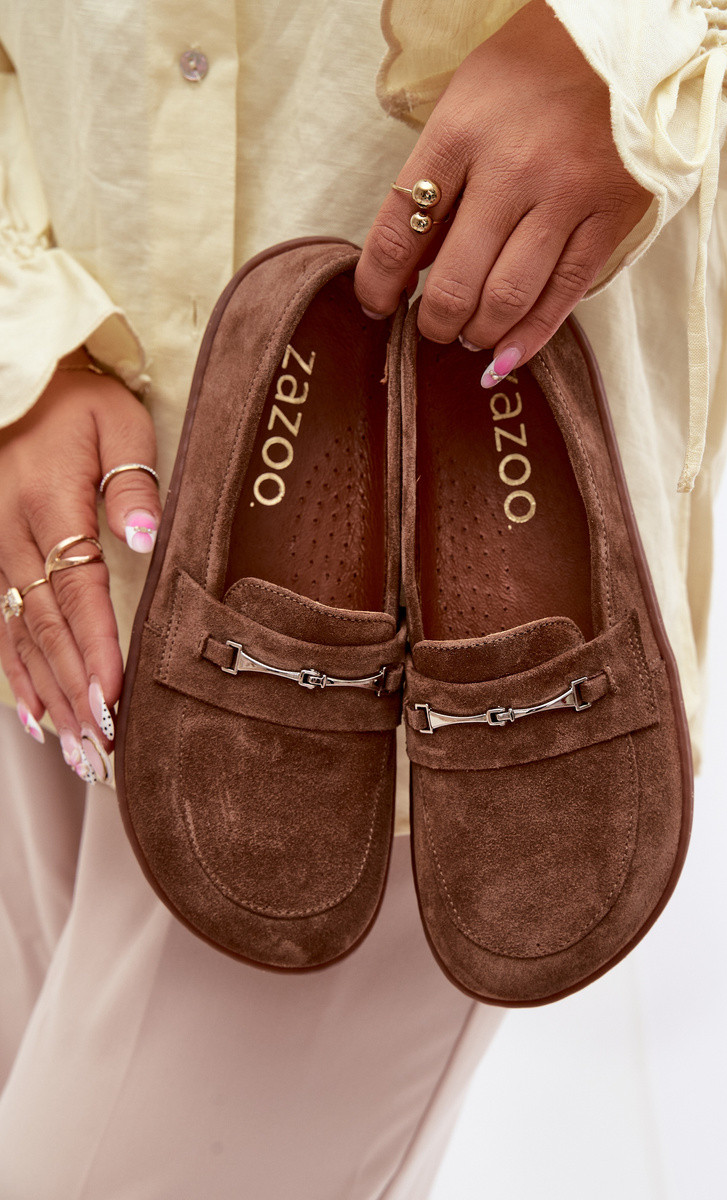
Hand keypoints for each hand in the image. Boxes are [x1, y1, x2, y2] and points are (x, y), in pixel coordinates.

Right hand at [0, 360, 160, 779]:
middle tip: (105, 748)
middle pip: (48, 630)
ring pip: (22, 639)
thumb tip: (147, 538)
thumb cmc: (74, 401)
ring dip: (52, 698)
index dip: (96, 648)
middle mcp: (12, 536)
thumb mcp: (115, 422)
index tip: (115, 696)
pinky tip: (35, 717)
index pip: (77, 591)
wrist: (15, 380)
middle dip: (77, 693)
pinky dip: (17, 675)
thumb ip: (134, 482)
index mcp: (50, 504)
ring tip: (80, 751)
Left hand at [355, 0, 651, 383]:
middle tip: (431, 327)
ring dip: (478, 333)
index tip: (376, 305)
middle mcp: (510, 169)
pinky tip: (506, 356)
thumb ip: (436, 181)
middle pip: (454, 281)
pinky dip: (529, 338)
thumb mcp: (463, 105)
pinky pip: (563, 295)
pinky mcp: (608, 216)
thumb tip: (409, 268)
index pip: (400, 232)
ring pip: (507, 298)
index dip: (377, 284)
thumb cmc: (529, 75)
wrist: (622, 39)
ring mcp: (564, 196)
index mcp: (459, 133)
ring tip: (469, 334)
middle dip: (433, 322)